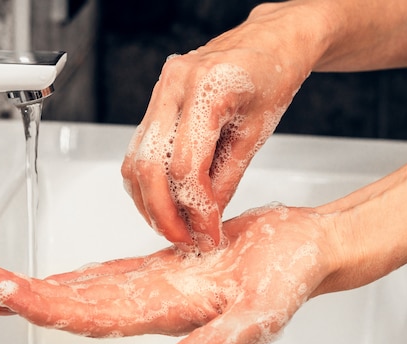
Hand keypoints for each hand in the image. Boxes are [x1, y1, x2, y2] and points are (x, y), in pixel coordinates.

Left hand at [0, 204, 337, 343]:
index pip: (98, 317)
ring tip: (11, 283)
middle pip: (84, 306)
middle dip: (35, 297)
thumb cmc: (292, 277)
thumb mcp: (261, 316)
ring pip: (95, 290)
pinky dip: (85, 273)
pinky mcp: (172, 266)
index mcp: (174, 312)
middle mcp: (160, 303)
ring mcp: (164, 285)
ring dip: (52, 287)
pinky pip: (118, 272)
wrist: (307, 248)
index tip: (13, 295)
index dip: (52, 309)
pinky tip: (67, 275)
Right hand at [120, 5, 315, 251]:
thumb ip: (228, 177)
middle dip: (163, 213)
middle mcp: (175, 84)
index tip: (208, 233)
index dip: (196, 209)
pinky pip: (138, 149)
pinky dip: (146, 182)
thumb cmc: (272, 75)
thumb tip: (205, 217)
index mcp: (209, 88)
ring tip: (172, 226)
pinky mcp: (156, 100)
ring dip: (148, 202)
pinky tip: (163, 201)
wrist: (268, 42)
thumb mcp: (257, 131)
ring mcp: (161, 90)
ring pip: (134, 160)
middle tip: (182, 239)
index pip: (187, 166)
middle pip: (149, 166)